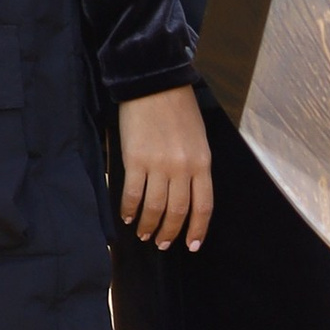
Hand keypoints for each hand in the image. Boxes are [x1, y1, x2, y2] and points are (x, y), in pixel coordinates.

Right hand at [116, 86, 213, 250]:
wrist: (154, 83)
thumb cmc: (178, 108)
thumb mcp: (198, 138)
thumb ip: (195, 166)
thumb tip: (186, 193)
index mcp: (202, 162)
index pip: (204, 206)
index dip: (197, 229)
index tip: (191, 245)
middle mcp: (183, 168)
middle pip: (178, 211)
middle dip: (170, 232)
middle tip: (162, 244)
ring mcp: (158, 165)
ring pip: (154, 207)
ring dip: (148, 225)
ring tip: (143, 234)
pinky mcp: (135, 160)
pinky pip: (132, 193)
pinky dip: (128, 209)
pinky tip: (125, 216)